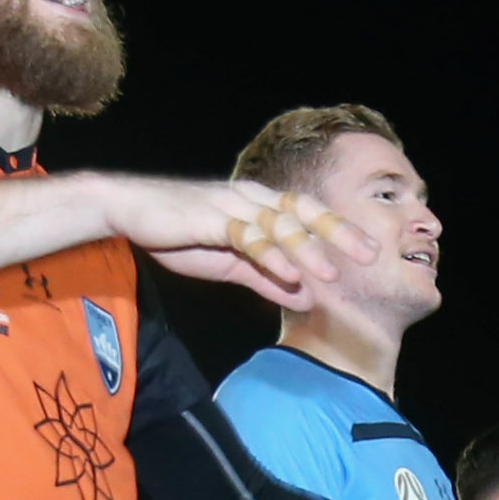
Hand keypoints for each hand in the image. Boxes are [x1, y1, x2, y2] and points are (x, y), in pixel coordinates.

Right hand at [115, 174, 376, 309]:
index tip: (370, 250)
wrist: (127, 214)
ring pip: (279, 224)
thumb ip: (268, 279)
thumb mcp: (232, 264)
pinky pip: (246, 236)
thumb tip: (306, 300)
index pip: (308, 214)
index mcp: (259, 205)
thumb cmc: (179, 234)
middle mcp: (251, 198)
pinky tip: (289, 273)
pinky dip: (270, 255)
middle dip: (339, 232)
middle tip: (370, 254)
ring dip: (307, 251)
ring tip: (332, 275)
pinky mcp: (209, 216)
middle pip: (304, 211)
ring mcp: (231, 204)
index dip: (339, 229)